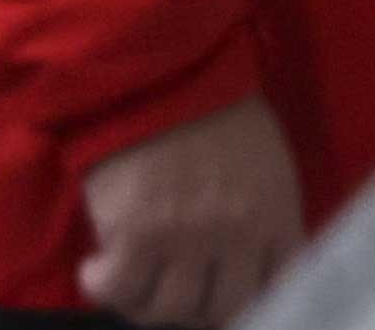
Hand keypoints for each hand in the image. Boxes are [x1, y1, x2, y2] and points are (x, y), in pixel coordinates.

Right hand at [79, 93, 303, 327]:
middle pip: (220, 307)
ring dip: (146, 302)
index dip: (246, 300)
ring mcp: (187, 236)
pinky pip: (119, 290)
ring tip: (133, 281)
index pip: (276, 284)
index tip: (218, 299)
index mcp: (275, 211)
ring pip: (168, 308)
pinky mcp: (136, 232)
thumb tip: (251, 267)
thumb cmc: (216, 109)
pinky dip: (103, 287)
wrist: (165, 69)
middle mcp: (236, 232)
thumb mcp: (267, 162)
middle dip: (195, 310)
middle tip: (170, 293)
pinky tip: (98, 269)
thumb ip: (266, 215)